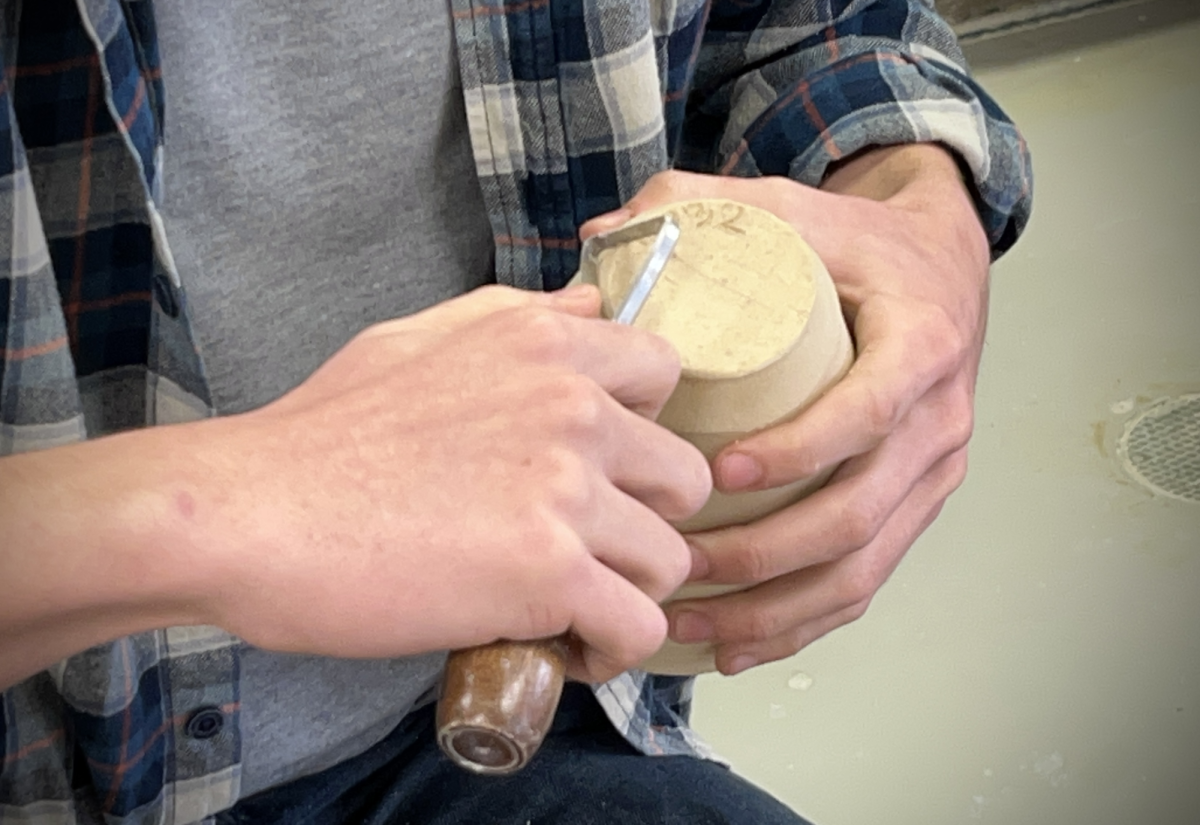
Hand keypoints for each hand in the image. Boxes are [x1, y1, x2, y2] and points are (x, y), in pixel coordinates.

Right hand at [199, 285, 710, 682]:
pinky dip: (610, 649)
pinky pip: (639, 625)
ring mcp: (566, 488)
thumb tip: (589, 304)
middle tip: (587, 551)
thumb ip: (518, 317)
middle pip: (686, 479)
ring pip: (672, 559)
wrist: (248, 511)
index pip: (668, 375)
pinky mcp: (548, 570)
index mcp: (546, 343)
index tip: (600, 471)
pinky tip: (561, 647)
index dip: (643, 431)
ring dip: (628, 592)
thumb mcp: (420, 338)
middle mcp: (572, 406)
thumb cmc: (323, 434)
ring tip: (570, 609)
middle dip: (644, 522)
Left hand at [580, 146, 990, 673]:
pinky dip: (802, 624)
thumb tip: (597, 236)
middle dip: (762, 555)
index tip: (720, 474)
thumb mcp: (790, 206)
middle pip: (858, 515)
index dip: (799, 451)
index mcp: (920, 343)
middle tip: (676, 560)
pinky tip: (735, 645)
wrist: (937, 264)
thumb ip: (696, 206)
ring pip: (861, 567)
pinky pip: (866, 583)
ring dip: (772, 608)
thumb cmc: (858, 243)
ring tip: (688, 618)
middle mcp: (940, 419)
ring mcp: (932, 474)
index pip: (868, 413)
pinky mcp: (912, 507)